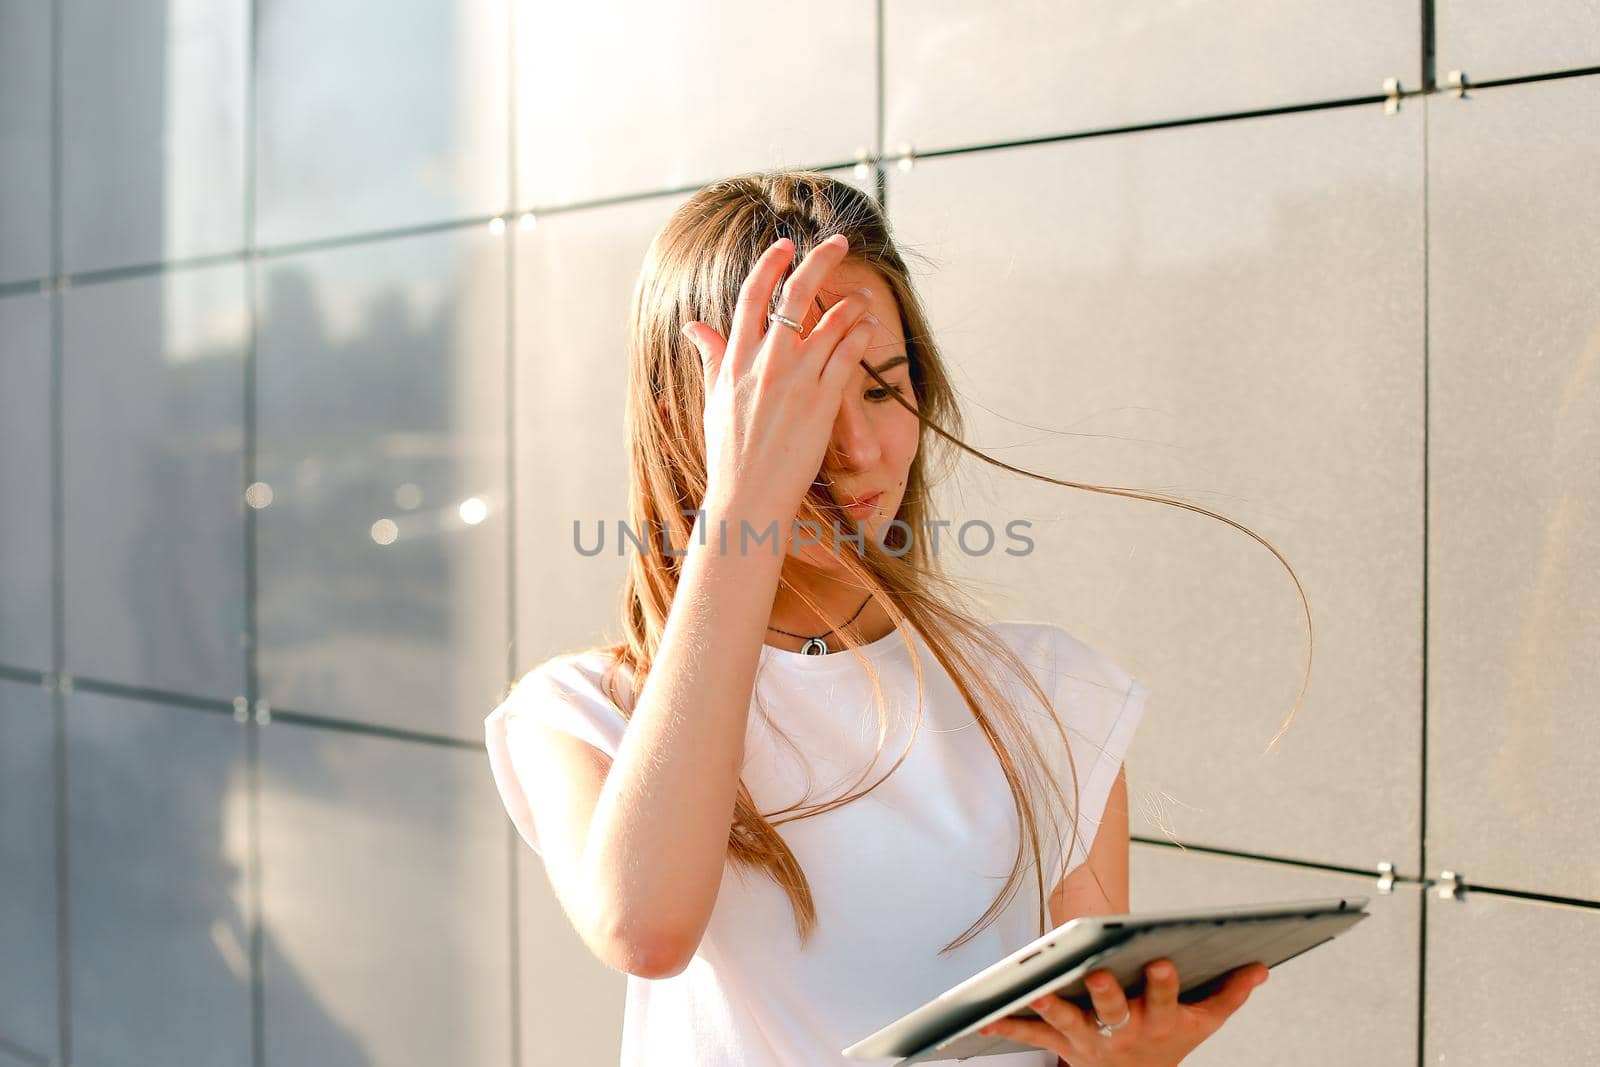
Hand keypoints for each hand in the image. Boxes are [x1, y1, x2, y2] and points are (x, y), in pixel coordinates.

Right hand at [680, 234, 877, 540]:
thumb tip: (694, 326)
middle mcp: (765, 364)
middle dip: (819, 261)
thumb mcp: (712, 398)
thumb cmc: (729, 452)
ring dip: (850, 303)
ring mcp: (794, 382)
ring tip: (862, 296)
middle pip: (794, 295)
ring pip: (830, 323)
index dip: (771, 264)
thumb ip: (710, 356)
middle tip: (839, 243)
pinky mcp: (821, 403)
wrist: (747, 497)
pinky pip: (846, 357)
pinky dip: (860, 335)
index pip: (752, 296)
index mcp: (735, 360)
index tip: (786, 245)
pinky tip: (868, 327)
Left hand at [976, 959, 1268, 1066]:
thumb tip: (1261, 966)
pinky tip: (985, 1013)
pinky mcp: (1061, 1043)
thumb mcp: (1202, 1021)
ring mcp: (1090, 1040)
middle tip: (1098, 974)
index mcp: (1159, 1021)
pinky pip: (1030, 1033)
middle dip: (1107, 995)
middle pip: (1114, 1012)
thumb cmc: (1168, 1040)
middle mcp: (1124, 1032)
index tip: (1161, 961)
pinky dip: (1008, 1023)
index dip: (1163, 984)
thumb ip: (1229, 992)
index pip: (1164, 1000)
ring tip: (1036, 990)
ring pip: (1069, 1023)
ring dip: (1052, 1007)